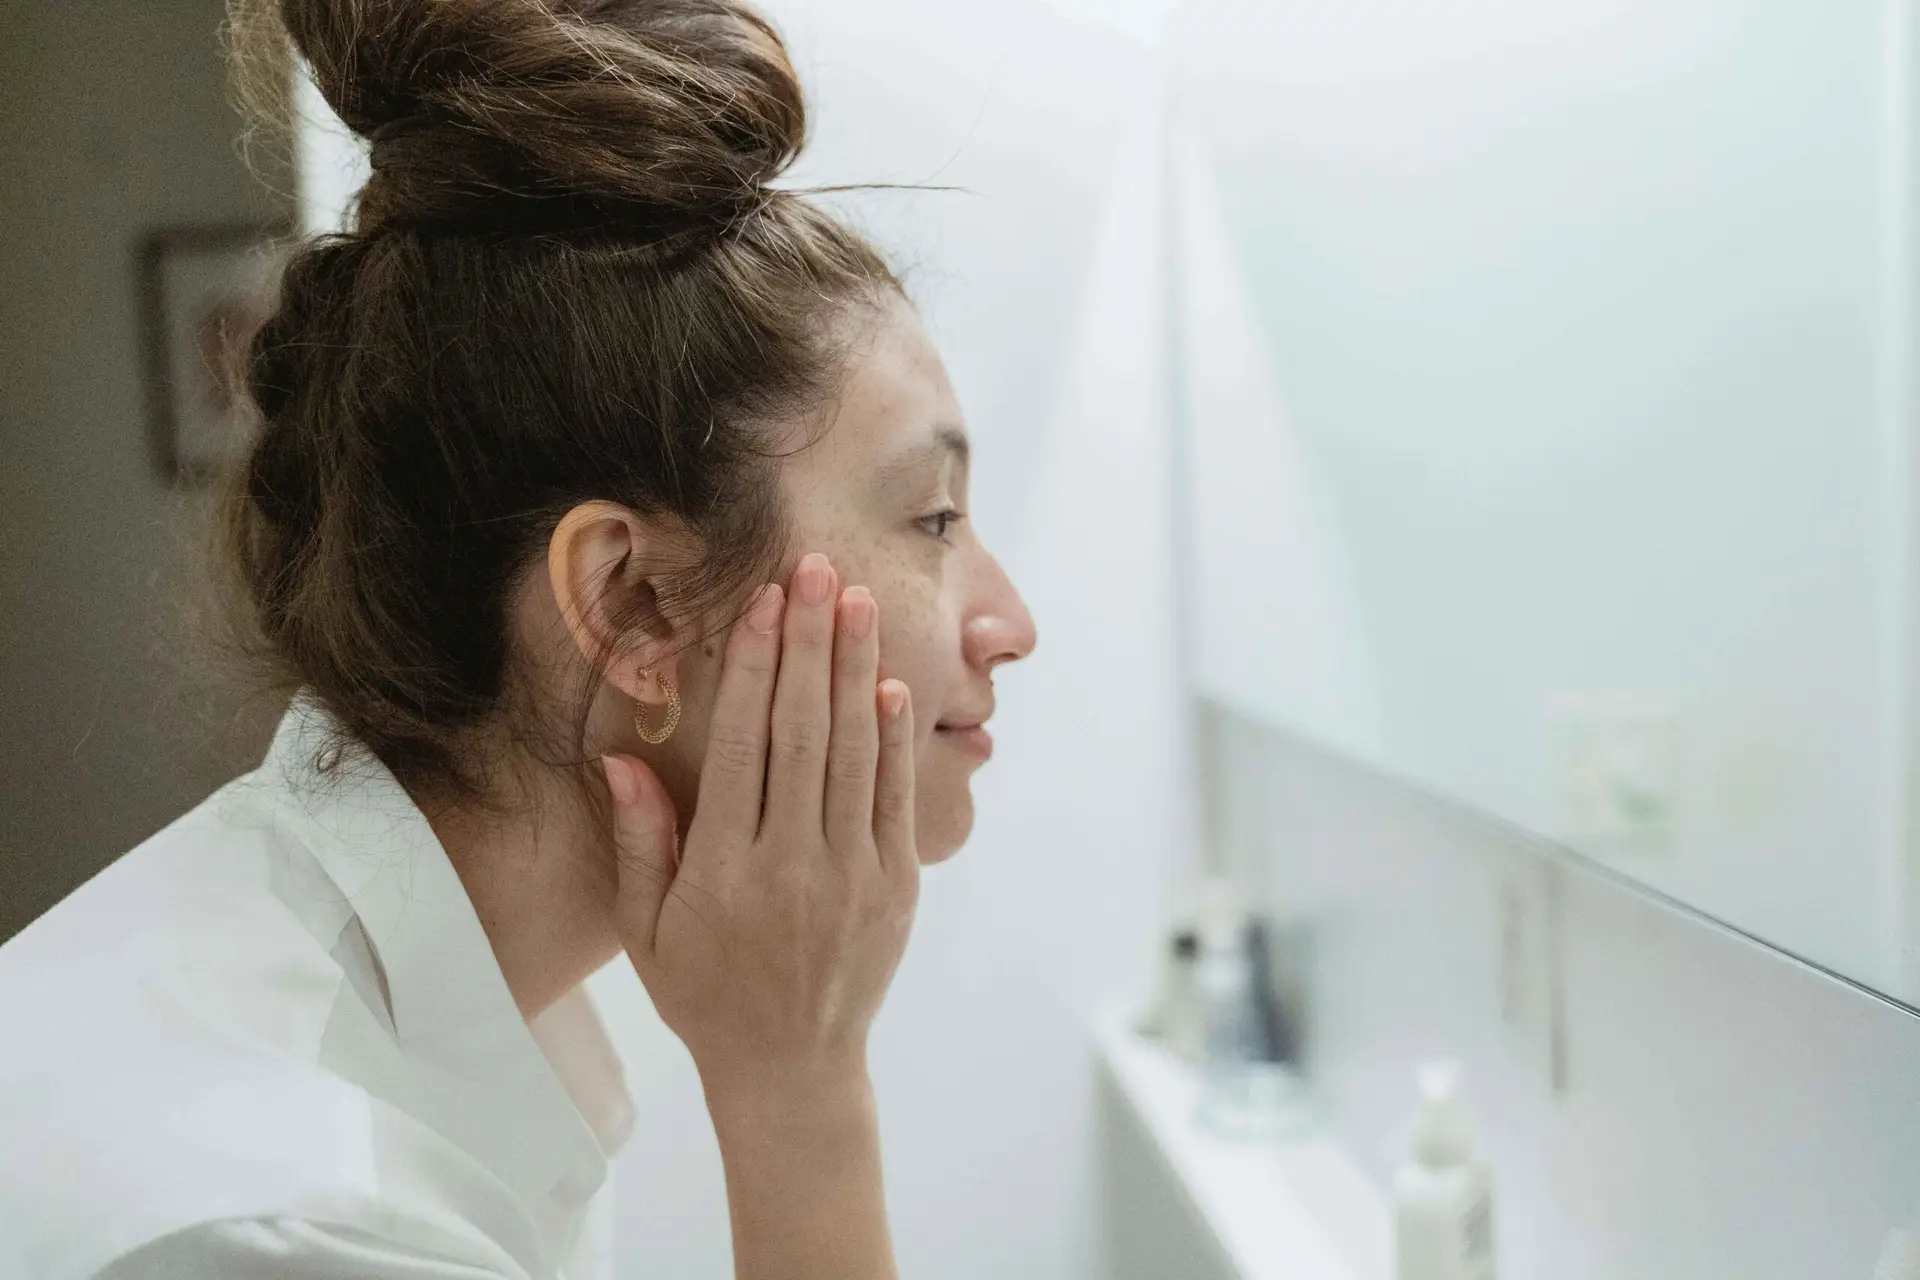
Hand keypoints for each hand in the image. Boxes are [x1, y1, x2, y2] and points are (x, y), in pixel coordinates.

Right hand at [600, 552, 920, 1106]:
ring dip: (856, 671)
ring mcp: (852, 873)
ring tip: (858, 603)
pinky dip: (893, 740)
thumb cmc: (704, 994)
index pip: (741, 743)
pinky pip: (893, 798)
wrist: (790, 1068)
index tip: (761, 605)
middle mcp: (792, 861)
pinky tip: (888, 687)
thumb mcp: (646, 931)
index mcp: (725, 868)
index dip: (752, 667)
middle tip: (817, 571)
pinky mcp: (896, 885)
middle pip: (802, 730)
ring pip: (854, 751)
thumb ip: (639, 842)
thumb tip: (620, 760)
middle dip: (810, 642)